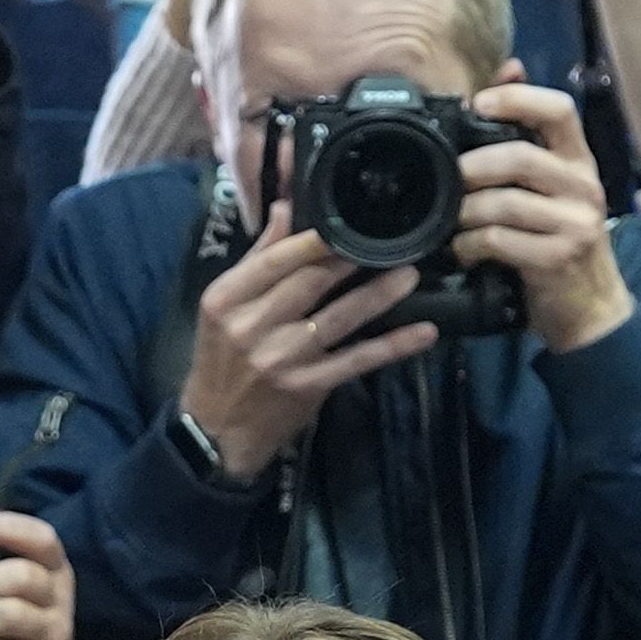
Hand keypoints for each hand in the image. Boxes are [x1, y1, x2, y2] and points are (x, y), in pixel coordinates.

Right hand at [176, 213, 439, 482]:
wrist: (218, 430)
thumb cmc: (222, 361)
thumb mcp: (224, 308)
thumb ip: (256, 259)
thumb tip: (285, 209)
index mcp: (227, 299)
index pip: (274, 260)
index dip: (314, 240)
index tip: (345, 224)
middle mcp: (253, 326)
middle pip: (310, 282)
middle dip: (351, 259)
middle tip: (387, 240)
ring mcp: (283, 358)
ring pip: (340, 316)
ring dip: (379, 294)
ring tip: (409, 274)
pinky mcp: (309, 386)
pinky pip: (358, 359)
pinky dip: (393, 345)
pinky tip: (423, 332)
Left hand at [453, 75, 631, 352]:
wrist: (593, 309)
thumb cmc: (563, 242)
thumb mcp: (555, 187)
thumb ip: (531, 136)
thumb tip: (509, 68)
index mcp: (581, 162)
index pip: (559, 111)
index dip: (518, 98)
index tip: (480, 103)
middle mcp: (584, 187)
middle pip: (520, 156)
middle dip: (473, 166)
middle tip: (452, 179)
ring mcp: (575, 224)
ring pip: (503, 202)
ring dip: (466, 212)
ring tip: (455, 223)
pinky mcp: (558, 258)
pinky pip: (499, 240)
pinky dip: (470, 245)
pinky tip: (465, 251)